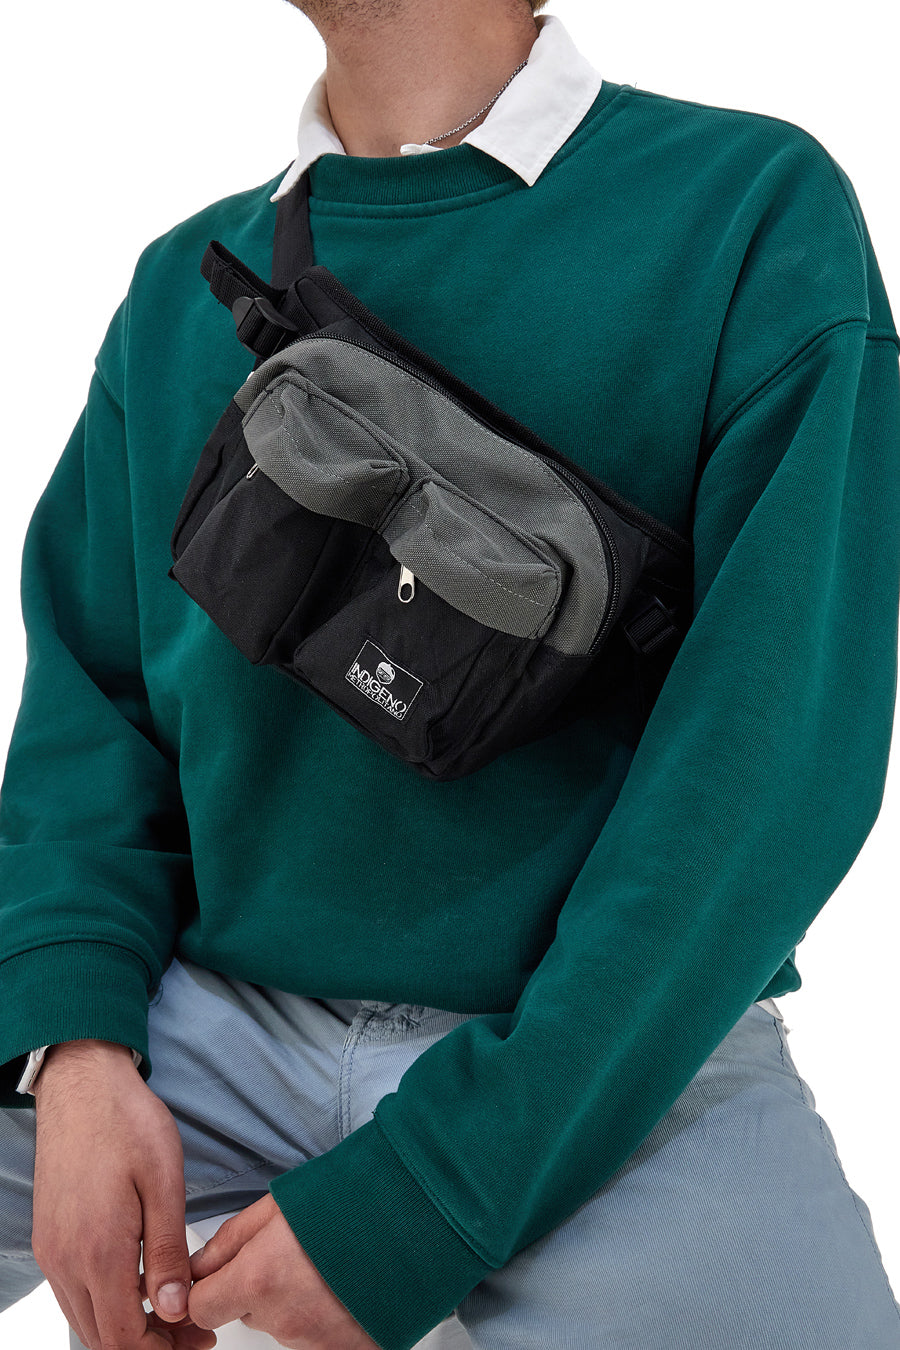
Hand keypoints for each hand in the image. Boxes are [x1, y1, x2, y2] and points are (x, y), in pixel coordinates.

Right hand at [31, 1039, 215, 1349]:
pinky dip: (108, 1302)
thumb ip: (168, 1251)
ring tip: (173, 1309)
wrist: (82, 1083)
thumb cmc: (126, 1121)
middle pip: (102, 1337)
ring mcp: (53, 1251)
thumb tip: (173, 1310)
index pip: (123, 1338)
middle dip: (148, 1346)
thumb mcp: (164, 1181)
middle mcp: (66, 1260)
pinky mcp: (50, 1237)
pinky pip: (76, 1291)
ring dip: (126, 1327)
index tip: (198, 1340)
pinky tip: (141, 1282)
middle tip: (193, 1331)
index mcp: (98, 1250)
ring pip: (86, 1318)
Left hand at [187, 1193, 379, 1348]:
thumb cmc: (354, 1200)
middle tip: (296, 1254)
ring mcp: (317, 1342)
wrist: (416, 1216)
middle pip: (249, 1314)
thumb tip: (200, 1265)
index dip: (210, 1290)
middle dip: (260, 1288)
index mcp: (259, 1279)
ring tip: (329, 1264)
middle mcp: (285, 1319)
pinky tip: (346, 1288)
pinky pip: (319, 1338)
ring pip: (285, 1324)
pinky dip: (326, 1317)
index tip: (222, 1276)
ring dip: (296, 1301)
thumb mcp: (280, 1203)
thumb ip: (231, 1239)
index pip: (203, 1308)